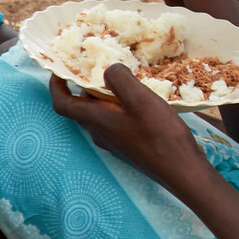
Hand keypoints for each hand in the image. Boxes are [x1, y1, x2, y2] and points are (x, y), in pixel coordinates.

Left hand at [49, 64, 207, 189]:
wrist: (182, 170)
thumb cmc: (160, 135)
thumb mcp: (140, 99)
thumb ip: (119, 79)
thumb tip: (107, 69)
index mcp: (97, 121)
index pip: (63, 104)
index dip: (56, 86)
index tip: (59, 70)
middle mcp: (101, 134)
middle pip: (81, 108)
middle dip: (82, 87)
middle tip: (94, 68)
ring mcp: (116, 143)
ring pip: (100, 116)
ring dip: (103, 98)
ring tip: (119, 80)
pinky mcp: (130, 147)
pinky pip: (116, 123)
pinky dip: (118, 108)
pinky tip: (138, 101)